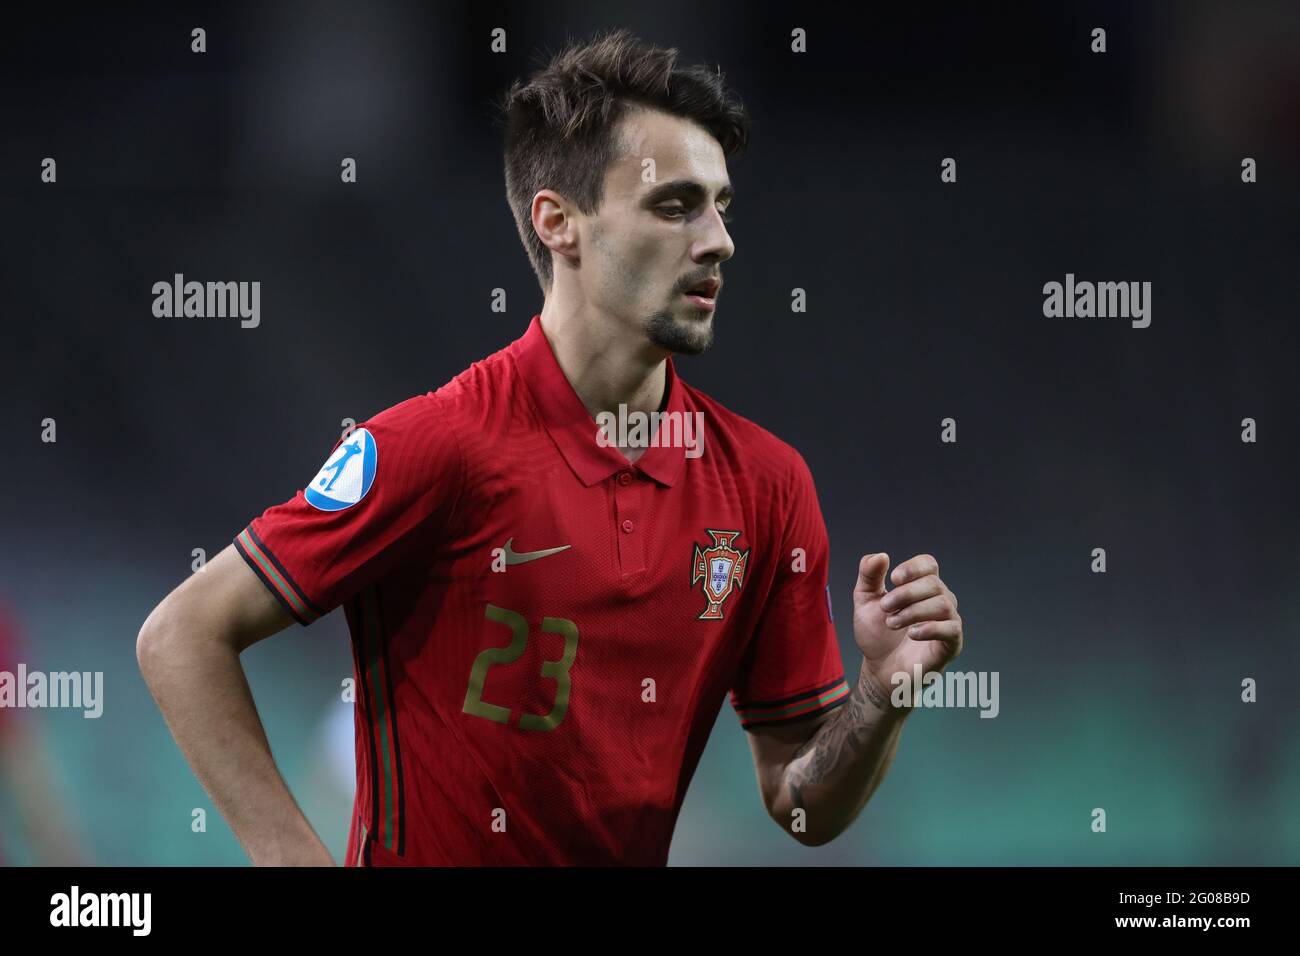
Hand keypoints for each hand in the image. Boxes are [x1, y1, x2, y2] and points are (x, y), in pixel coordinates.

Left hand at [852, 553, 962, 697]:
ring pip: (943, 604)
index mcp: (921, 587)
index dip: (913, 567)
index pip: (929, 564)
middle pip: (934, 583)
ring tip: (891, 623)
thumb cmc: (876, 635)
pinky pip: (952, 629)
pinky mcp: (951, 645)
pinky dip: (931, 628)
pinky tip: (912, 634)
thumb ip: (869, 576)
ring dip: (913, 611)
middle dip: (906, 593)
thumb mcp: (865, 601)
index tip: (892, 578)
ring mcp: (948, 622)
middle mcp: (940, 601)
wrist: (879, 671)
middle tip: (885, 608)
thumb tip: (881, 555)